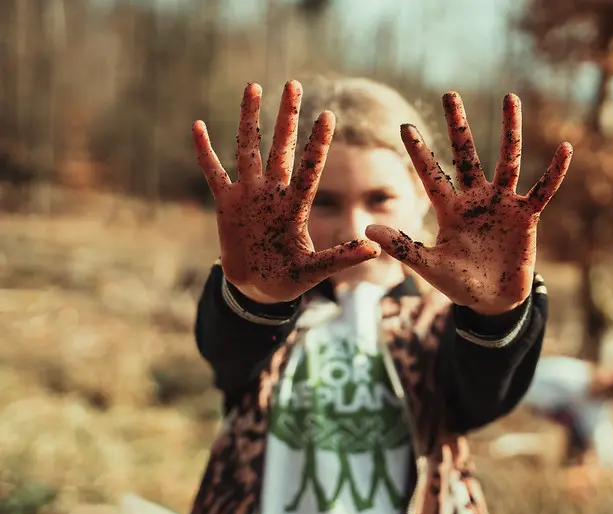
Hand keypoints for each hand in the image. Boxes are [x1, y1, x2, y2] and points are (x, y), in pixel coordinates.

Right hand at [193, 81, 379, 302]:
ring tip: (253, 85)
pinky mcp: (227, 203)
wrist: (258, 290)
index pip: (309, 168)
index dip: (317, 143)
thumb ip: (341, 258)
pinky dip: (205, 151)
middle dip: (286, 117)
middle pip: (280, 147)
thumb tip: (373, 248)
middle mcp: (273, 193)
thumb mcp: (316, 270)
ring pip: (248, 148)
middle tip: (293, 84)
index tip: (328, 114)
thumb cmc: (289, 279)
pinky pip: (214, 172)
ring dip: (249, 118)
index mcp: (295, 206)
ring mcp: (249, 195)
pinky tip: (198, 125)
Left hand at [365, 92, 571, 314]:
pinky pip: (542, 190)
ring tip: (510, 97)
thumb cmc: (459, 283)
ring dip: (509, 130)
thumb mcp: (429, 266)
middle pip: (466, 155)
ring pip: (507, 160)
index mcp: (450, 209)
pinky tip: (566, 149)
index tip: (404, 125)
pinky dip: (554, 172)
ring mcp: (502, 204)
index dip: (419, 151)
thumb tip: (367, 229)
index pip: (431, 175)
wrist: (492, 301)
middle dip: (458, 125)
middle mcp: (475, 199)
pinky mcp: (526, 216)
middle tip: (449, 94)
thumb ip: (402, 247)